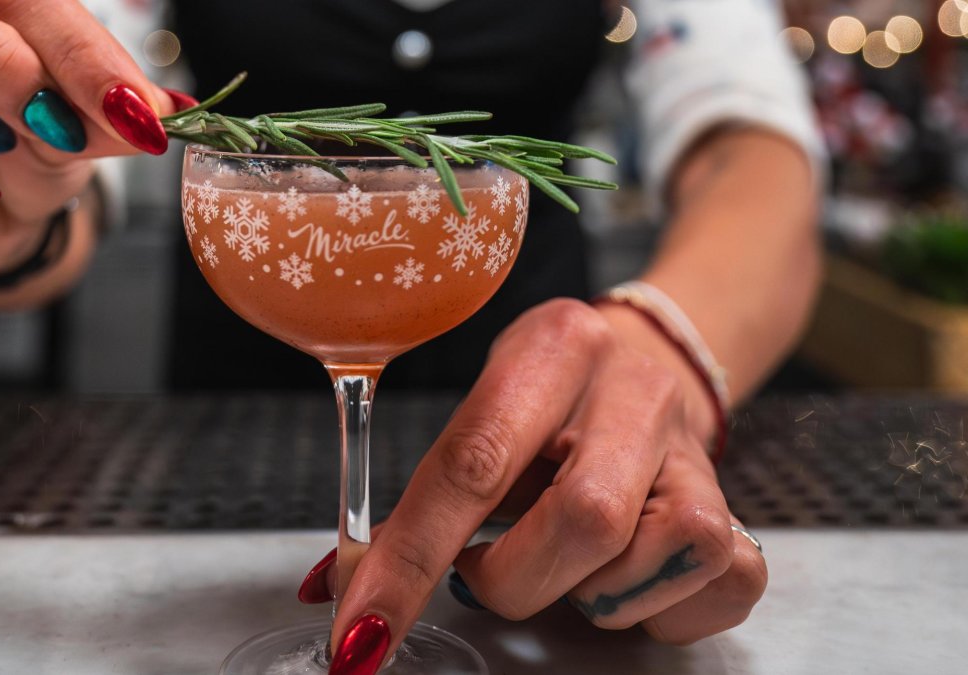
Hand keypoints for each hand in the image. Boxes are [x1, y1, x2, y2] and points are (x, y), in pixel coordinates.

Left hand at [299, 299, 766, 671]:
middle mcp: (633, 392)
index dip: (411, 559)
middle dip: (514, 580)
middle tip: (487, 572)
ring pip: (650, 561)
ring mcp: (695, 451)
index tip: (363, 628)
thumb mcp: (482, 412)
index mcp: (552, 349)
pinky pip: (719, 585)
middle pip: (582, 522)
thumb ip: (421, 499)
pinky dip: (657, 609)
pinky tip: (625, 577)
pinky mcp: (734, 503)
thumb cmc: (545, 396)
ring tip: (564, 561)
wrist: (652, 357)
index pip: (473, 463)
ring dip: (586, 594)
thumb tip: (338, 589)